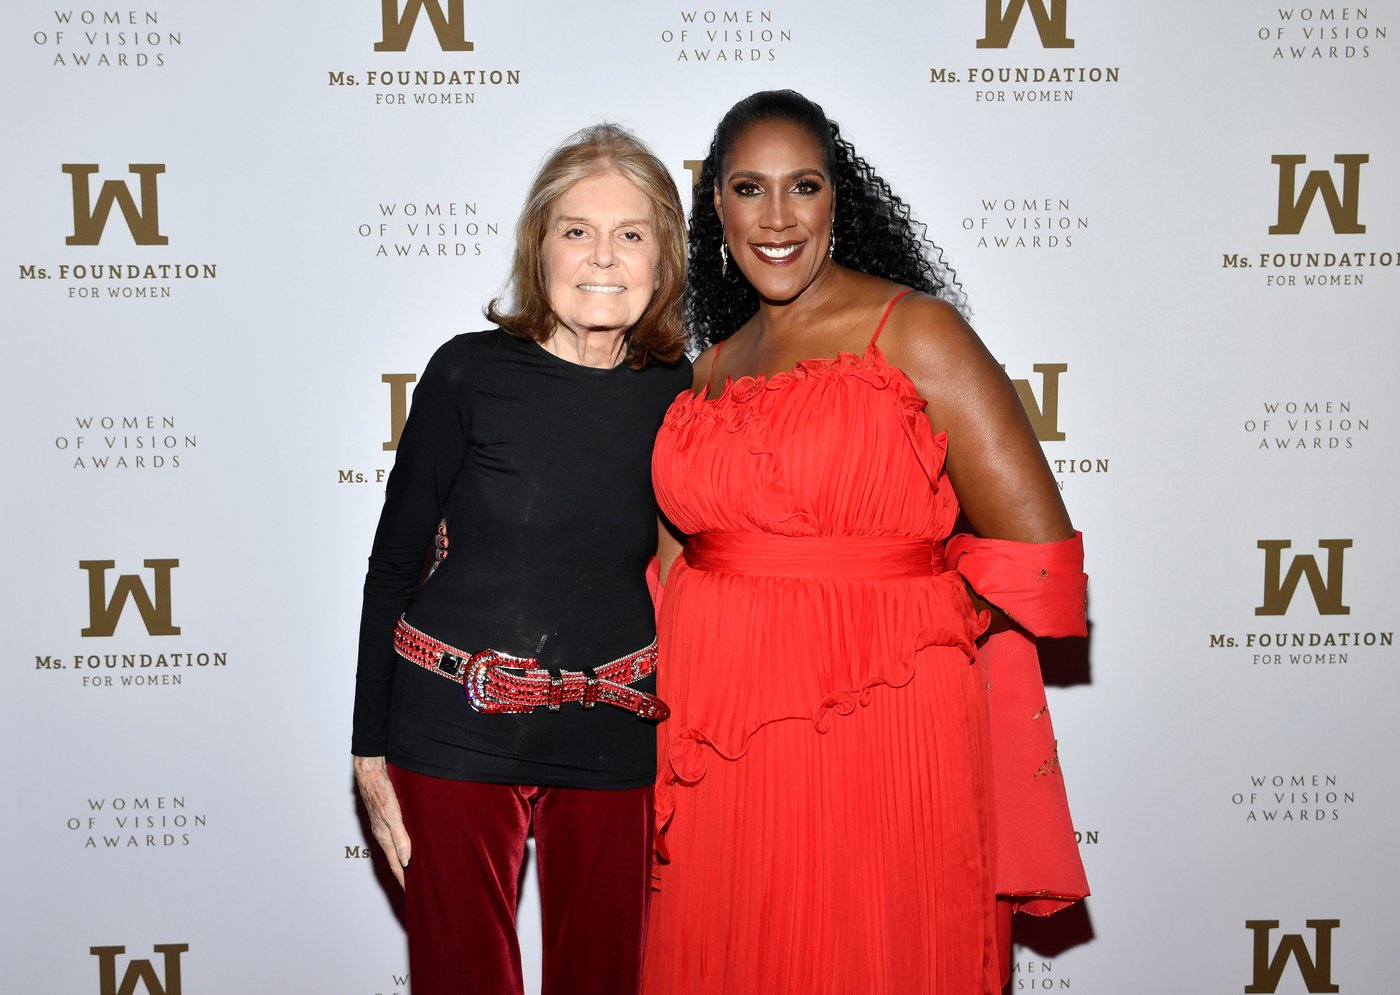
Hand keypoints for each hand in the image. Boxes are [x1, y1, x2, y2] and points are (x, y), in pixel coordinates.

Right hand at [353, 755, 411, 887]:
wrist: (369, 772)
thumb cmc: (380, 791)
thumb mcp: (392, 814)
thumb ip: (400, 836)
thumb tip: (407, 859)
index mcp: (384, 837)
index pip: (397, 865)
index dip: (404, 880)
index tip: (412, 894)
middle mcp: (383, 835)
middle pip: (396, 860)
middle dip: (405, 875)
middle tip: (416, 887)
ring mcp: (383, 827)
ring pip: (396, 849)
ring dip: (404, 861)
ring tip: (414, 870)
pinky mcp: (385, 818)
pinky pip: (396, 837)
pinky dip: (403, 846)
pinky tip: (409, 844)